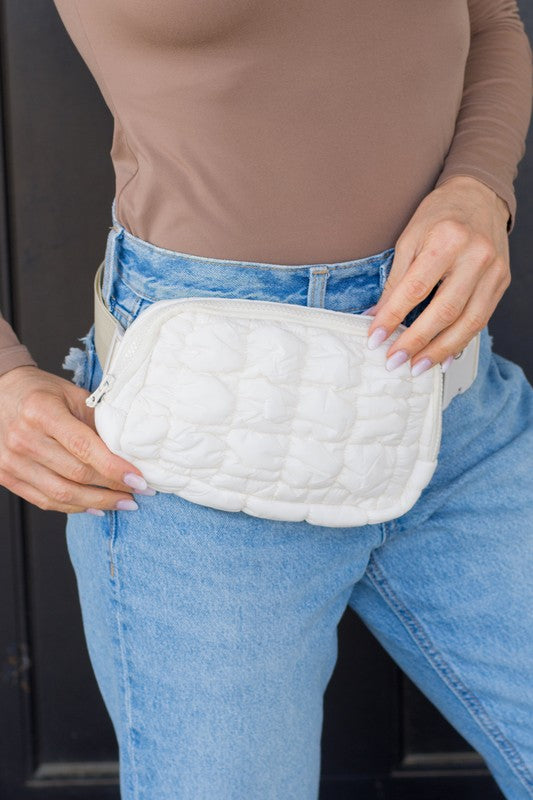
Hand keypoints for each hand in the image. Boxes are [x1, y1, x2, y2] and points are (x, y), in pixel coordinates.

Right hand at [0, 365, 153, 514]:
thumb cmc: (39, 392)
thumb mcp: (72, 396)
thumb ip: (97, 423)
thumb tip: (128, 453)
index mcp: (41, 412)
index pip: (84, 448)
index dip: (115, 468)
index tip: (139, 480)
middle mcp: (23, 439)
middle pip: (77, 474)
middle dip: (113, 488)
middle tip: (139, 491)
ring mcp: (11, 461)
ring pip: (62, 494)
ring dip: (98, 503)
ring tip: (123, 502)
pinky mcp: (6, 476)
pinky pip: (45, 500)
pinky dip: (74, 507)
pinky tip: (96, 506)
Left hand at [365, 175, 510, 375]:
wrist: (479, 196)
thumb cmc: (439, 215)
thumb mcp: (409, 239)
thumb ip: (395, 280)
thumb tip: (376, 317)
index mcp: (447, 239)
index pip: (415, 289)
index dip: (393, 317)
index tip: (375, 338)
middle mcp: (475, 256)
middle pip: (444, 311)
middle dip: (417, 342)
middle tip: (394, 361)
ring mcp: (494, 271)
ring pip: (467, 322)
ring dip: (440, 351)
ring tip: (417, 367)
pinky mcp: (502, 282)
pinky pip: (481, 320)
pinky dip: (460, 342)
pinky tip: (442, 356)